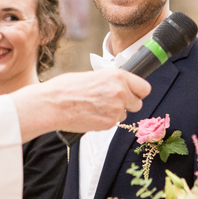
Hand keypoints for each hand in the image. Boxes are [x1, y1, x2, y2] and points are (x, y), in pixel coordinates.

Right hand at [12, 69, 149, 140]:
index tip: (133, 94)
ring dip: (115, 113)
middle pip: (138, 104)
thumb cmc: (67, 88)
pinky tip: (91, 115)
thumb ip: (111, 81)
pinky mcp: (109, 123)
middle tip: (110, 102)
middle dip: (127, 104)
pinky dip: (105, 121)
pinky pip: (114, 123)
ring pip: (125, 114)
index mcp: (118, 76)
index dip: (138, 92)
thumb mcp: (94, 75)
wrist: (53, 104)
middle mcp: (120, 91)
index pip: (144, 88)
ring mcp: (116, 109)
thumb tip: (120, 86)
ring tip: (95, 107)